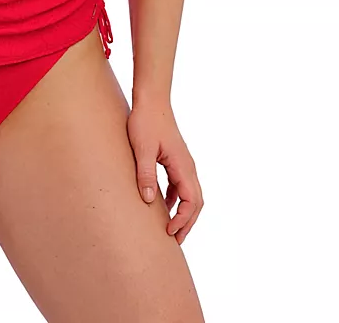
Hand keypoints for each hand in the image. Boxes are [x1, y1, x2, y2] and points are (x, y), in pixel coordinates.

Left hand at [126, 99, 202, 243]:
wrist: (151, 99)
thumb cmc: (146, 121)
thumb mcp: (142, 149)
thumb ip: (146, 174)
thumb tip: (150, 201)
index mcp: (183, 166)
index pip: (192, 202)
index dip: (183, 220)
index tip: (170, 232)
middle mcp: (188, 166)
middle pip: (196, 202)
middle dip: (187, 222)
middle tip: (174, 240)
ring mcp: (183, 162)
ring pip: (190, 194)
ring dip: (182, 212)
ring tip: (170, 228)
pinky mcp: (175, 158)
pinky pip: (180, 184)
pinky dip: (175, 199)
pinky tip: (161, 204)